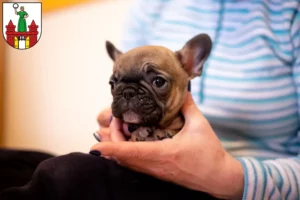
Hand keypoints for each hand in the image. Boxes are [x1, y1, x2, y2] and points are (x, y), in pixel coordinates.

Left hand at [91, 93, 243, 198]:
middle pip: (124, 158)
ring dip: (118, 147)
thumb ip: (188, 106)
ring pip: (128, 163)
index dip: (111, 150)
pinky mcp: (158, 173)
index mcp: (164, 153)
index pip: (131, 153)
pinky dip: (126, 153)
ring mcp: (156, 171)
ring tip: (121, 127)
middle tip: (116, 120)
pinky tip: (129, 141)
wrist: (219, 179)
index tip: (95, 148)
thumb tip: (181, 91)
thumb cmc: (210, 154)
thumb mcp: (200, 125)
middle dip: (112, 139)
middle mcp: (155, 165)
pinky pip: (136, 165)